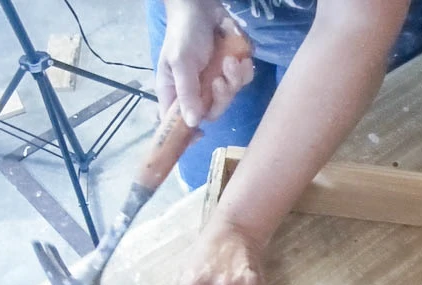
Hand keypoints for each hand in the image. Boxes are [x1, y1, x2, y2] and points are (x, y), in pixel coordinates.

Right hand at [157, 0, 253, 126]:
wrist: (202, 7)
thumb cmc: (184, 34)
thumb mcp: (181, 62)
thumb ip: (187, 92)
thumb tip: (191, 123)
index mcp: (176, 92)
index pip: (179, 122)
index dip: (188, 133)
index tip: (201, 134)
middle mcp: (196, 91)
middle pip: (213, 112)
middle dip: (221, 97)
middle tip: (220, 79)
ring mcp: (216, 82)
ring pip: (231, 97)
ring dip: (234, 80)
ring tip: (229, 61)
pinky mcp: (232, 72)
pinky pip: (244, 81)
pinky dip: (245, 71)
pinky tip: (239, 58)